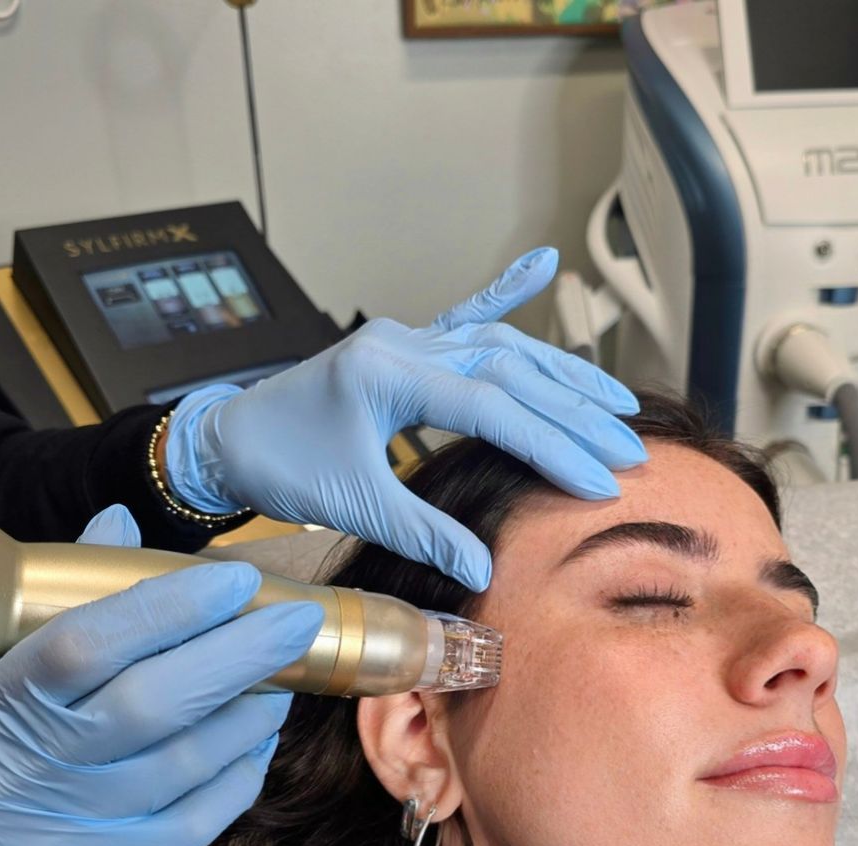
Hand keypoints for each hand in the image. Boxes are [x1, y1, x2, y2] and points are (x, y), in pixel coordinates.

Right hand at [0, 506, 323, 845]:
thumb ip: (56, 613)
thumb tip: (121, 524)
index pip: (82, 645)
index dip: (166, 608)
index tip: (233, 580)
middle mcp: (35, 769)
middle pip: (151, 703)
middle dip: (237, 654)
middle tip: (295, 621)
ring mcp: (76, 829)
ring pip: (186, 762)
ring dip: (249, 712)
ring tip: (284, 677)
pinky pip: (197, 819)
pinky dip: (239, 772)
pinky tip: (259, 740)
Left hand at [163, 247, 646, 589]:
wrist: (227, 438)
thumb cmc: (280, 467)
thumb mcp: (351, 503)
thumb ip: (423, 532)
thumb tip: (485, 570)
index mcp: (387, 372)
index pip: (491, 406)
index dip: (551, 444)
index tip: (600, 478)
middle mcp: (403, 342)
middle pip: (509, 368)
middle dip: (574, 410)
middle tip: (630, 446)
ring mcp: (405, 337)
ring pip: (499, 343)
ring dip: (560, 370)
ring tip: (616, 400)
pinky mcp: (403, 345)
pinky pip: (463, 313)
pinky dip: (505, 290)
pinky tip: (543, 263)